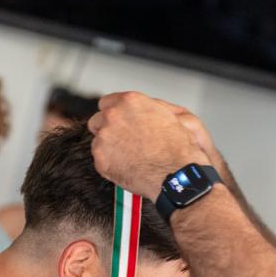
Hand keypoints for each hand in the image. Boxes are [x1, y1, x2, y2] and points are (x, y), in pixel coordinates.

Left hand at [88, 92, 209, 196]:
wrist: (176, 174)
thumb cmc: (177, 149)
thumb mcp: (170, 114)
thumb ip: (148, 108)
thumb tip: (140, 109)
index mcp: (130, 102)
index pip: (107, 102)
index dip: (114, 114)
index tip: (119, 121)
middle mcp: (114, 116)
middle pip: (98, 120)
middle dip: (108, 129)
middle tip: (123, 140)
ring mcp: (104, 138)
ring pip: (98, 140)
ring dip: (109, 146)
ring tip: (129, 155)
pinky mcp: (100, 159)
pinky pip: (100, 159)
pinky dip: (110, 164)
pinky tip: (127, 165)